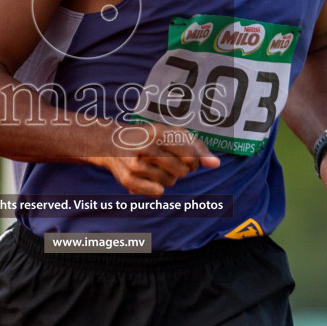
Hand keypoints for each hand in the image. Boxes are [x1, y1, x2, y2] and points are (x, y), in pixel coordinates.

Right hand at [97, 122, 220, 196]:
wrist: (111, 142)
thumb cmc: (149, 137)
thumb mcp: (171, 133)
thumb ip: (197, 147)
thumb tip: (215, 164)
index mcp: (159, 132)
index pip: (191, 156)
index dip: (194, 161)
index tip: (187, 158)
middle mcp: (146, 148)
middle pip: (183, 172)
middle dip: (182, 169)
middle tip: (169, 162)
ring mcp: (136, 165)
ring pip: (170, 182)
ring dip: (168, 177)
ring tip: (155, 166)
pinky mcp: (128, 180)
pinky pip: (157, 192)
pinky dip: (157, 188)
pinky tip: (148, 177)